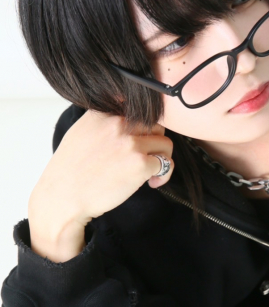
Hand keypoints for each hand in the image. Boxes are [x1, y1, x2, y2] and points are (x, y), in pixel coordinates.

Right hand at [28, 110, 173, 229]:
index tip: (142, 141)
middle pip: (156, 125)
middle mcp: (119, 124)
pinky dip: (163, 175)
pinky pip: (167, 163)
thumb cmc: (70, 172)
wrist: (63, 197)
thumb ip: (104, 122)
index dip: (144, 128)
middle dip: (155, 143)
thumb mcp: (81, 132)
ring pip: (165, 143)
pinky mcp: (140, 163)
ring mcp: (131, 143)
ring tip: (150, 173)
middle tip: (146, 158)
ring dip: (162, 158)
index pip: (139, 110)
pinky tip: (151, 183)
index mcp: (104, 114)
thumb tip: (126, 122)